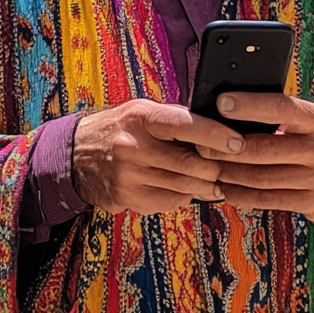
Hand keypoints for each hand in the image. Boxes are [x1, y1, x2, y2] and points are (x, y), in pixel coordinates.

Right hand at [73, 99, 245, 214]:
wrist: (76, 154)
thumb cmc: (119, 127)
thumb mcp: (142, 110)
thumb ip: (175, 119)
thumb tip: (218, 128)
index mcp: (141, 117)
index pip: (186, 125)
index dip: (215, 135)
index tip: (238, 143)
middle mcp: (134, 147)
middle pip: (189, 164)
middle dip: (215, 168)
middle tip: (230, 166)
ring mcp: (130, 176)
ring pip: (184, 187)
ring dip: (206, 186)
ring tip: (216, 182)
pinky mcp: (129, 198)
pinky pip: (170, 202)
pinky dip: (185, 197)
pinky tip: (187, 189)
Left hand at [198, 93, 313, 222]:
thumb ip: (285, 117)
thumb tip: (234, 109)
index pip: (282, 108)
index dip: (250, 105)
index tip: (222, 102)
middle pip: (264, 149)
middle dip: (227, 147)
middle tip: (202, 144)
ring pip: (261, 178)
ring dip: (228, 172)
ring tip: (208, 165)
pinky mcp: (312, 204)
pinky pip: (267, 200)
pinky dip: (241, 194)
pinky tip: (226, 187)